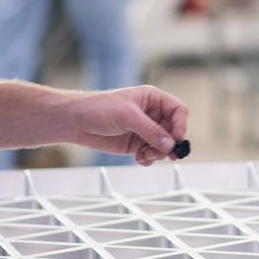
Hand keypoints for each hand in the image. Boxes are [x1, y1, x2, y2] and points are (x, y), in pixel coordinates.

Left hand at [68, 86, 188, 166]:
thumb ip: (150, 130)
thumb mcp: (128, 116)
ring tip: (145, 155)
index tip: (177, 140)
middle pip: (173, 131)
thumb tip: (170, 144)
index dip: (181, 125)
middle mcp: (152, 114)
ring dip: (157, 153)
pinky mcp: (136, 144)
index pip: (178, 110)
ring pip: (163, 145)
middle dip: (169, 144)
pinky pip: (151, 154)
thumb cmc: (100, 108)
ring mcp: (145, 130)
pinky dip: (148, 159)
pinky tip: (140, 159)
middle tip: (164, 154)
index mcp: (153, 99)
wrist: (77, 122)